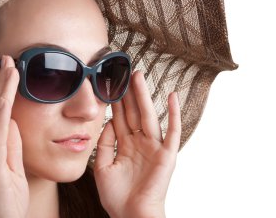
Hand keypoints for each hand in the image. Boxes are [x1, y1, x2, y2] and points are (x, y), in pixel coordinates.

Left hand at [94, 71, 180, 217]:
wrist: (131, 216)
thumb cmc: (117, 196)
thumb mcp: (102, 167)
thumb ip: (105, 144)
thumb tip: (107, 122)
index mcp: (125, 145)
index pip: (120, 118)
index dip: (115, 101)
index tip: (110, 83)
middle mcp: (140, 142)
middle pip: (133, 112)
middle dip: (129, 93)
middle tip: (125, 72)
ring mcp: (154, 147)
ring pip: (149, 116)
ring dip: (145, 96)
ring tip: (139, 76)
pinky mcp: (167, 154)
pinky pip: (172, 131)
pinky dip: (173, 114)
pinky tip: (171, 96)